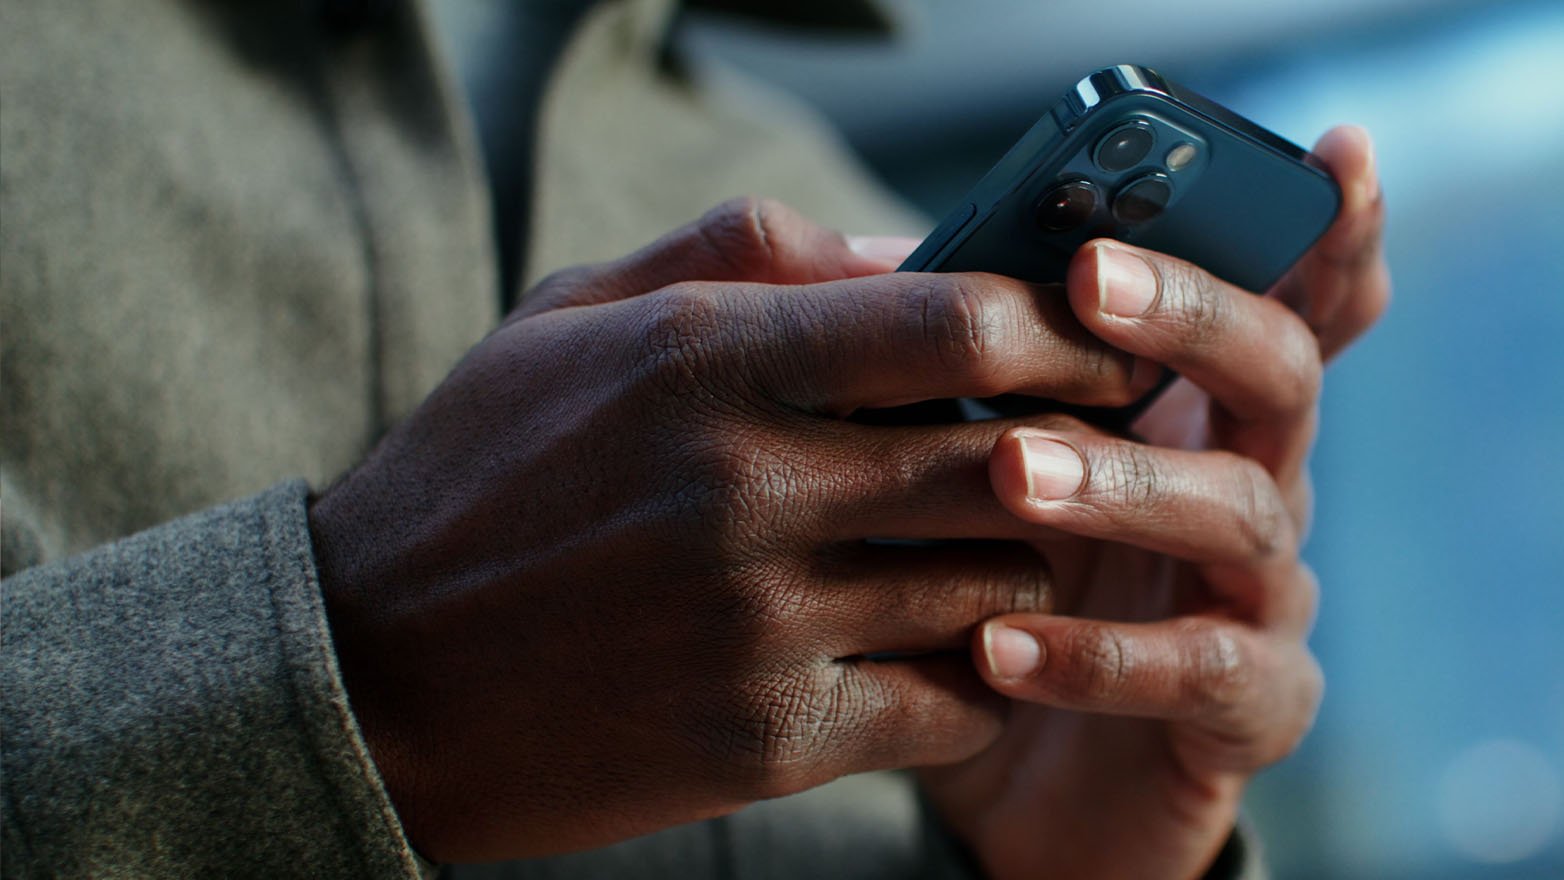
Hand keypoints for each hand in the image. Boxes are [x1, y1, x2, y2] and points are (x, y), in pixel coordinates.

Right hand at [310, 199, 1176, 861]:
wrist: (371, 672)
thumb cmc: (479, 477)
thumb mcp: (573, 317)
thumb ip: (743, 254)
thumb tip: (905, 247)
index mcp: (704, 361)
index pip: (952, 319)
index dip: (1057, 329)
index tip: (1089, 348)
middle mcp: (746, 486)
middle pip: (1007, 457)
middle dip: (1063, 455)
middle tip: (1069, 458)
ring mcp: (761, 622)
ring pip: (997, 586)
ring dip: (1013, 568)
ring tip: (978, 555)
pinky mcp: (766, 739)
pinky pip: (953, 701)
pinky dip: (973, 675)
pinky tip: (938, 652)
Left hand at [919, 126, 1389, 878]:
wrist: (1009, 778)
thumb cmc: (991, 589)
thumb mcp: (969, 470)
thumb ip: (957, 380)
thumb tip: (881, 267)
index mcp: (1193, 414)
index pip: (1282, 306)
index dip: (1324, 236)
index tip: (1329, 156)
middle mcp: (1249, 486)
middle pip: (1279, 373)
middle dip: (1193, 316)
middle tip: (1092, 279)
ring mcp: (1257, 599)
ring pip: (1240, 514)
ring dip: (1125, 483)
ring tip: (1012, 472)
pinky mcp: (1243, 710)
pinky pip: (1200, 674)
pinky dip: (1098, 658)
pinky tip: (997, 646)